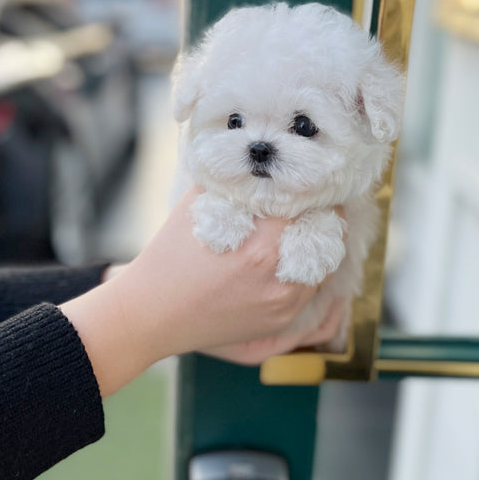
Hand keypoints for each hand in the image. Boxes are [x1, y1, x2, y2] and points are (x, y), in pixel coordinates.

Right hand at [61, 187, 319, 394]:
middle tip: (316, 198)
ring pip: (325, 262)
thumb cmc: (169, 256)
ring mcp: (282, 303)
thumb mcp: (197, 205)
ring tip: (307, 225)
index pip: (308, 205)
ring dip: (320, 241)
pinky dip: (309, 268)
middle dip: (321, 212)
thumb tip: (257, 159)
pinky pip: (312, 287)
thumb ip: (232, 180)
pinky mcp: (279, 320)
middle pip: (326, 233)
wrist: (151, 315)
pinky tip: (294, 254)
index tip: (309, 178)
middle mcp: (278, 276)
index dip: (310, 187)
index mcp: (261, 244)